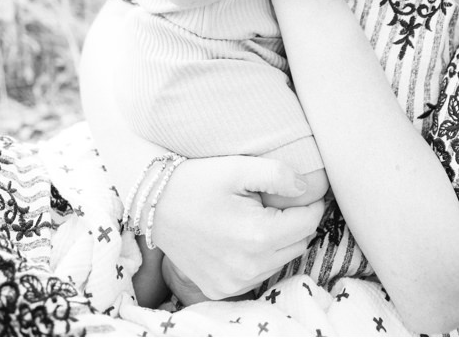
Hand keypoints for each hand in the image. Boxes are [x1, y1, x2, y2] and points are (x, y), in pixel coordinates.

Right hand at [146, 154, 323, 298]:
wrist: (149, 204)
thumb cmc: (192, 182)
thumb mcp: (235, 168)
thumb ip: (278, 174)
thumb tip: (305, 188)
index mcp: (259, 236)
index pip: (309, 222)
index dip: (308, 204)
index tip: (295, 193)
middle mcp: (250, 266)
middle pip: (298, 244)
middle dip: (292, 224)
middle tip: (268, 205)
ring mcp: (235, 282)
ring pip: (279, 262)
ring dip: (275, 243)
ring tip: (250, 221)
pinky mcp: (221, 289)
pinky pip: (256, 275)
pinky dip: (255, 259)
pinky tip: (236, 240)